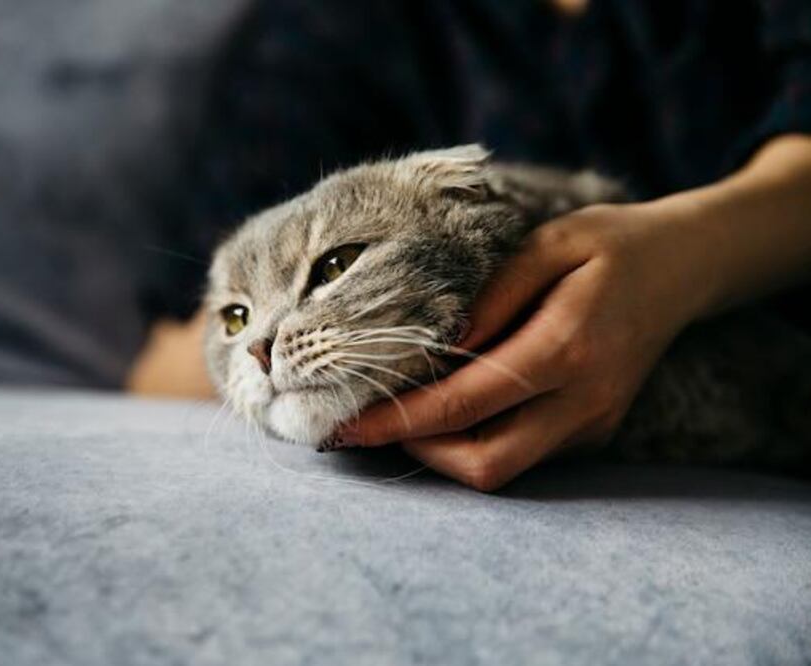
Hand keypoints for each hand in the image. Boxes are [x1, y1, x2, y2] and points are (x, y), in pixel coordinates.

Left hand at [338, 202, 709, 490]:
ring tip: (395, 413)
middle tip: (363, 424)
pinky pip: (522, 454)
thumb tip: (435, 348)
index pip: (466, 403)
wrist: (686, 267)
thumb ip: (490, 296)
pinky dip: (473, 440)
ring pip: (501, 469)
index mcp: (568, 346)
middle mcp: (585, 400)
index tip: (344, 424)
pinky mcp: (594, 431)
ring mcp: (594, 423)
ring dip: (440, 452)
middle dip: (414, 452)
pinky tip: (444, 407)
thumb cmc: (611, 243)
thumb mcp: (549, 244)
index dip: (399, 421)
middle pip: (484, 463)